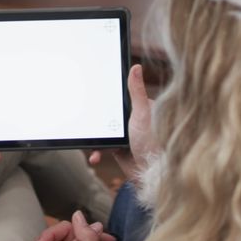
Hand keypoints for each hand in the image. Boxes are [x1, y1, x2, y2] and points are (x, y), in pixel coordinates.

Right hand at [88, 64, 153, 180]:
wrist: (151, 173)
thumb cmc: (153, 142)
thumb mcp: (142, 112)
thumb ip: (136, 91)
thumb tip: (136, 67)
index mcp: (140, 108)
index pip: (120, 98)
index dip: (107, 97)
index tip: (93, 94)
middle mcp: (133, 120)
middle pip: (109, 114)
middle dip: (98, 120)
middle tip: (88, 121)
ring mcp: (126, 135)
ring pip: (104, 131)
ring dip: (96, 138)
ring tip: (91, 143)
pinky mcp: (119, 150)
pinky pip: (103, 147)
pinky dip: (97, 152)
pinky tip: (95, 156)